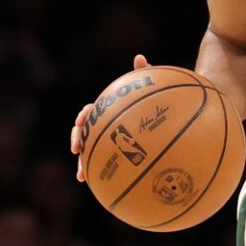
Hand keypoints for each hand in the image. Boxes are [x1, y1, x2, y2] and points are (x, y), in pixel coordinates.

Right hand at [71, 52, 149, 179]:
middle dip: (77, 141)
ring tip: (82, 176)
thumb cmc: (159, 100)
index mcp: (108, 110)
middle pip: (83, 132)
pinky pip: (106, 165)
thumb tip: (140, 58)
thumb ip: (144, 74)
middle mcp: (104, 126)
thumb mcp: (152, 87)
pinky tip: (102, 187)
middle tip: (76, 150)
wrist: (170, 117)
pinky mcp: (117, 155)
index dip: (83, 116)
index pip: (89, 111)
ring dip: (83, 163)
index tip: (82, 121)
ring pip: (90, 152)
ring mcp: (109, 141)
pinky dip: (102, 175)